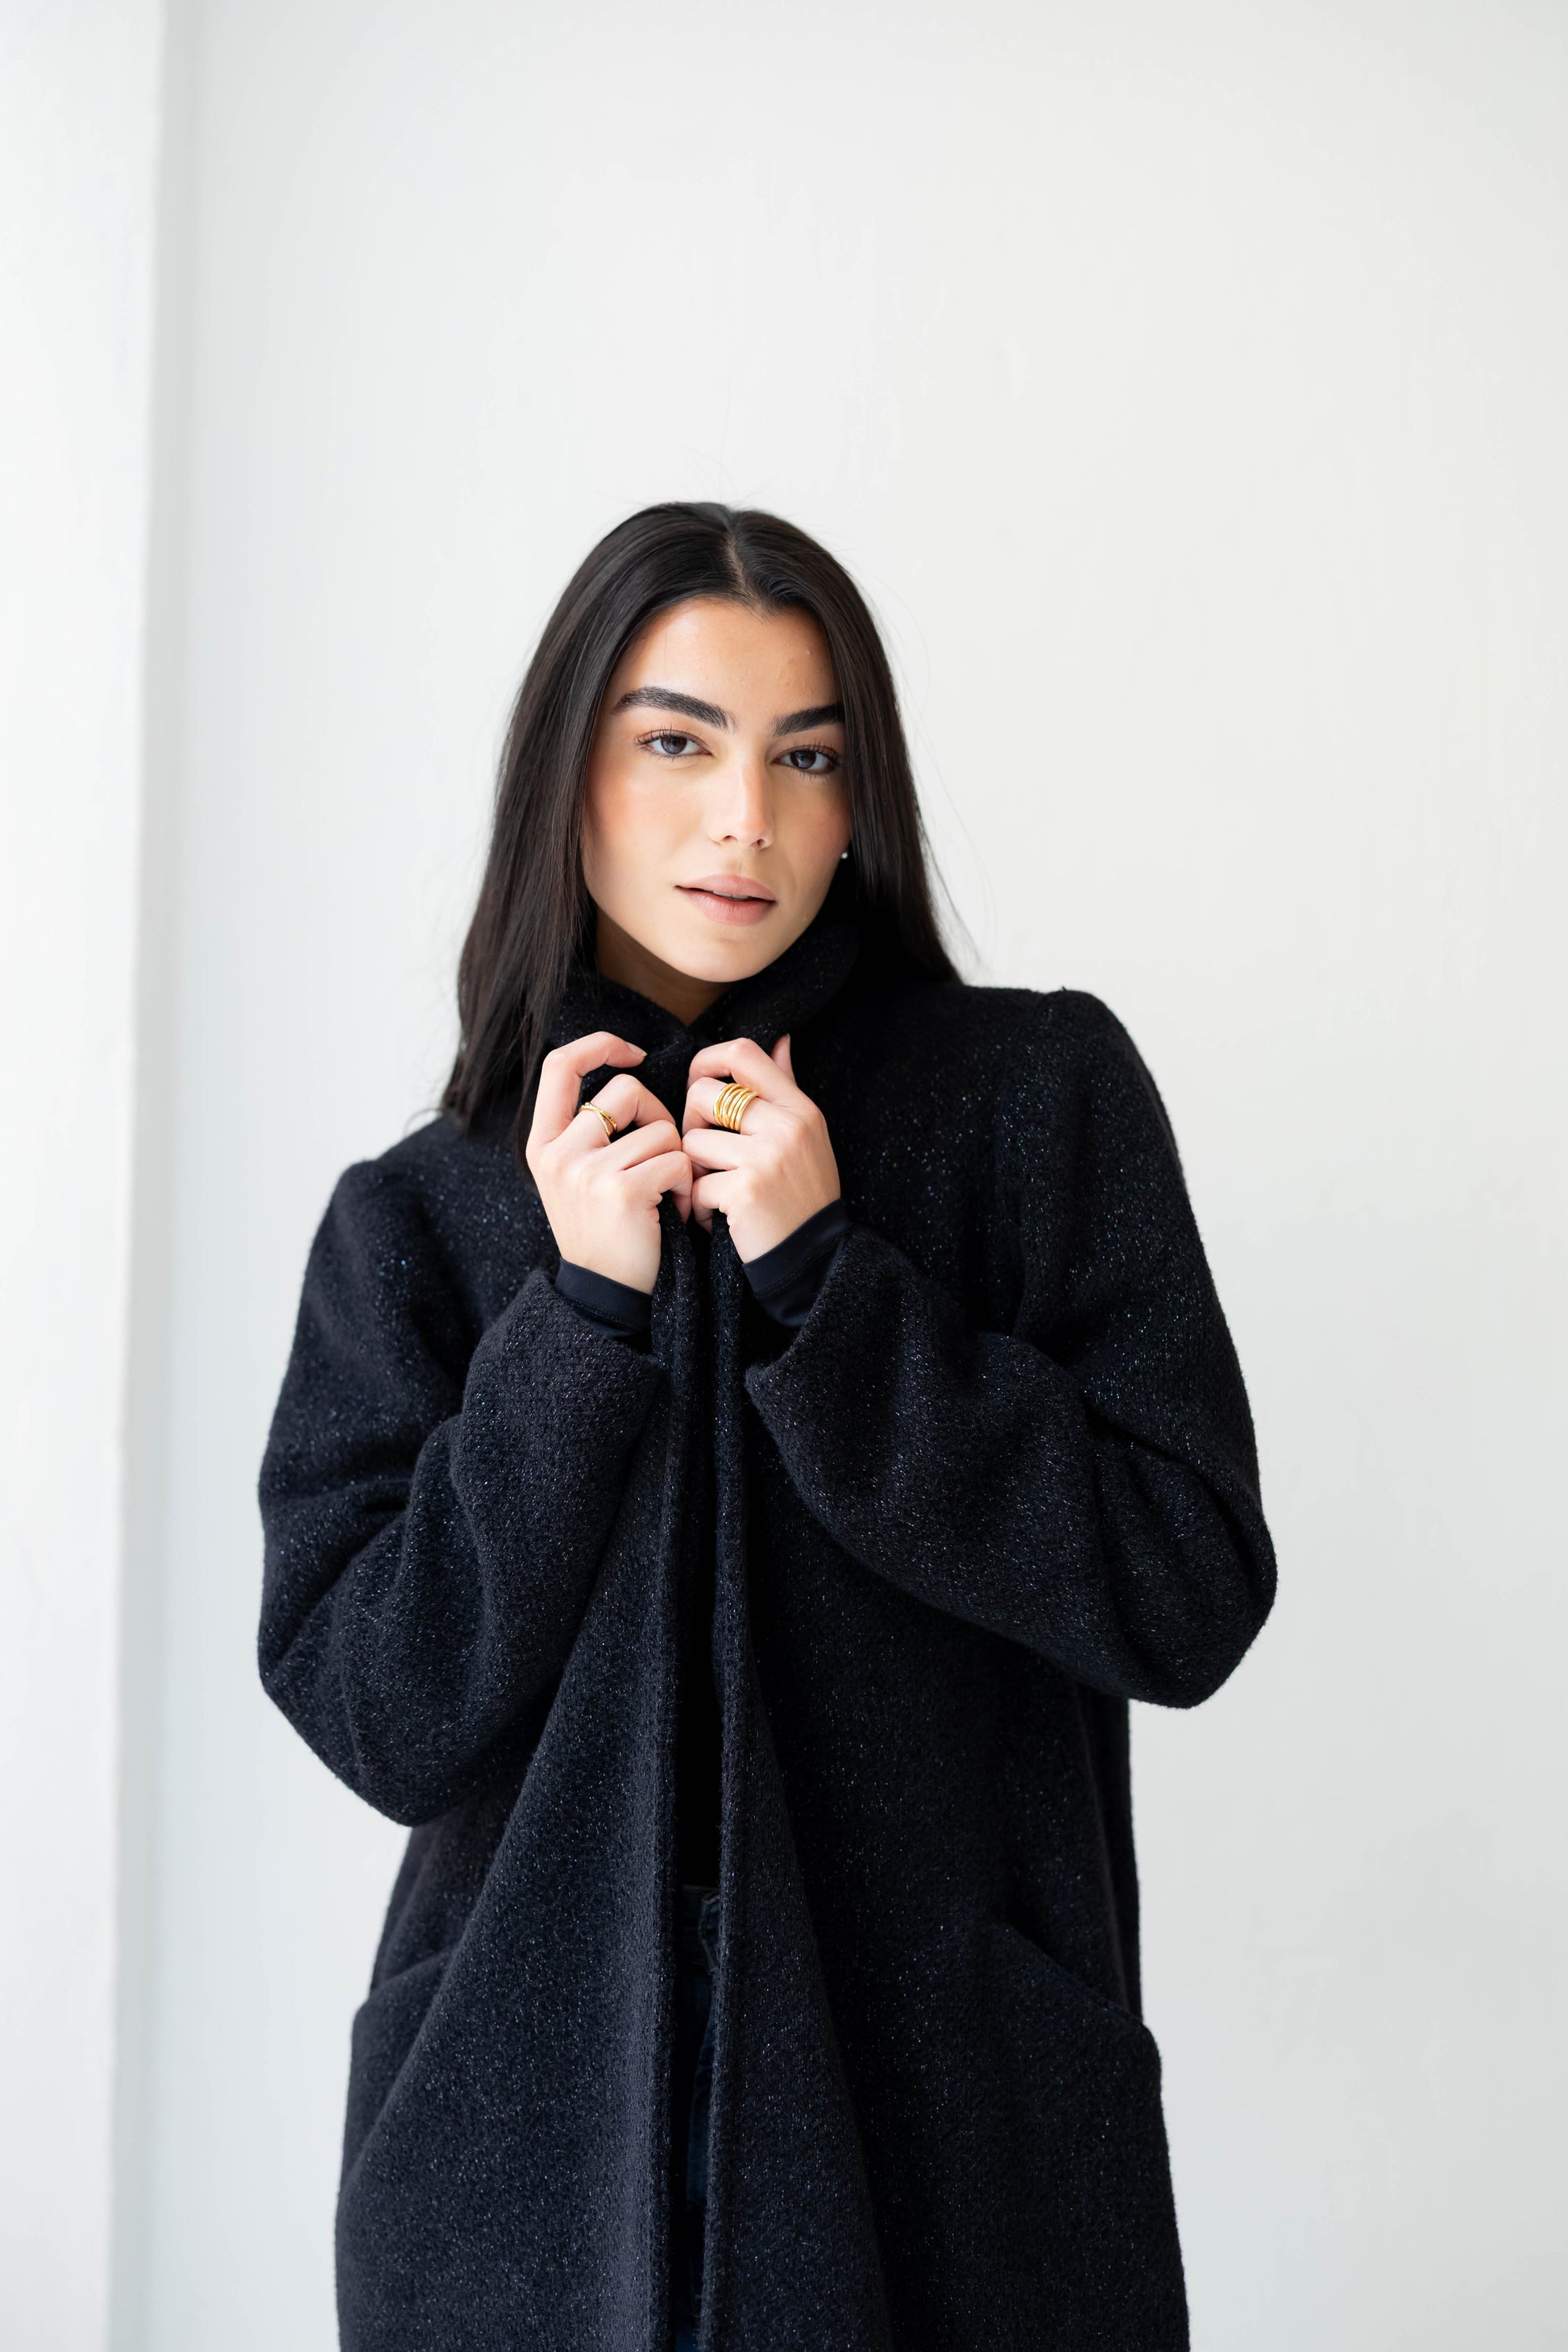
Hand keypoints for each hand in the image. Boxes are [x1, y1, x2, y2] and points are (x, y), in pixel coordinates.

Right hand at [525, 1032, 691, 1294]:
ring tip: (664, 1195)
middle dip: (658, 1115)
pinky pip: (675, 1159)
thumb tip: (626, 1069)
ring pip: (659, 1128)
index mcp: (543, 1144)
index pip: (559, 1064)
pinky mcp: (620, 1191)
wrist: (608, 1296)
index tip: (632, 1053)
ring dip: (675, 1159)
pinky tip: (673, 1210)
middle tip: (663, 1155)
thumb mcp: (577, 1177)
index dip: (599, 1044)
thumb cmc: (606, 1231)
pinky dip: (685, 1184)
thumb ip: (589, 1130)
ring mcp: (585, 1172)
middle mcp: (557, 1153)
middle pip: (625, 1091)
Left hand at [683, 1034, 839, 1262]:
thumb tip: (780, 1040)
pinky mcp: (745, 1190)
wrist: (816, 1260)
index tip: (699, 1086)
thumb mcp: (807, 1137)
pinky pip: (696, 1182)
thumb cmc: (804, 1196)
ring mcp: (767, 1157)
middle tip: (705, 1155)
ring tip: (716, 1189)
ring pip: (692, 1141)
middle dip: (691, 1124)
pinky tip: (717, 1218)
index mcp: (799, 1108)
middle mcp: (786, 1126)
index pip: (743, 1052)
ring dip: (695, 1170)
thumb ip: (786, 1088)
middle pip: (703, 1094)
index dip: (707, 1062)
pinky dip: (698, 1206)